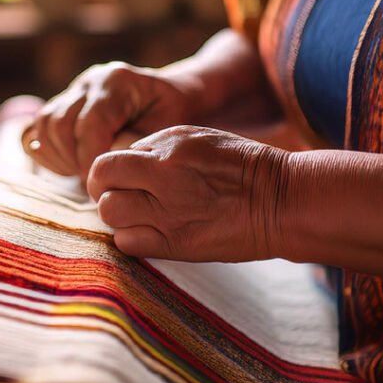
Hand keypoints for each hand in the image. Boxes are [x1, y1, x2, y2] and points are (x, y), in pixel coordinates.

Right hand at [22, 62, 201, 181]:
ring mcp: (72, 91)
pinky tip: (68, 166)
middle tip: (93, 183)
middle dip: (73, 161)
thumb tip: (100, 165)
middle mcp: (89, 81)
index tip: (98, 186)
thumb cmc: (172, 117)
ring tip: (82, 174)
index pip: (89, 124)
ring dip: (58, 158)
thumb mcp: (163, 131)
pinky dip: (45, 152)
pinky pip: (34, 130)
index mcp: (117, 82)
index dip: (89, 160)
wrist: (173, 98)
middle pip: (59, 124)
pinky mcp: (60, 105)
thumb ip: (130, 146)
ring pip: (43, 126)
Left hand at [87, 126, 288, 261]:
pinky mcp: (177, 243)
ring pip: (109, 213)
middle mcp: (163, 174)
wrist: (281, 201)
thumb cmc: (243, 169)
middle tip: (124, 200)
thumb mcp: (199, 139)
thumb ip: (158, 148)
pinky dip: (131, 240)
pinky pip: (128, 243)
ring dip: (117, 217)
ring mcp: (168, 210)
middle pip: (102, 182)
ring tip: (137, 218)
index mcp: (169, 146)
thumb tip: (126, 163)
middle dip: (107, 192)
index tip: (121, 181)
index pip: (110, 158)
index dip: (109, 173)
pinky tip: (148, 235)